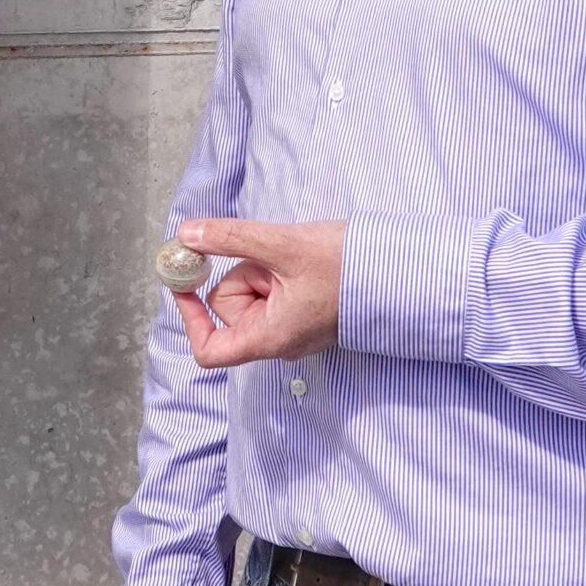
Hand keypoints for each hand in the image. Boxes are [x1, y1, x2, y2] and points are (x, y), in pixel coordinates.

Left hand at [173, 217, 345, 367]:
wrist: (399, 271)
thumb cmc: (346, 266)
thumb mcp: (280, 245)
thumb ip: (228, 239)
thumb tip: (186, 235)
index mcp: (270, 338)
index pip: (210, 350)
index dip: (190, 318)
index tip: (185, 283)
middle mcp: (280, 342)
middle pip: (231, 308)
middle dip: (244, 274)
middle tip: (276, 259)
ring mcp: (294, 329)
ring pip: (252, 295)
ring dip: (263, 268)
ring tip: (297, 260)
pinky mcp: (305, 314)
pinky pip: (274, 292)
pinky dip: (277, 271)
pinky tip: (302, 262)